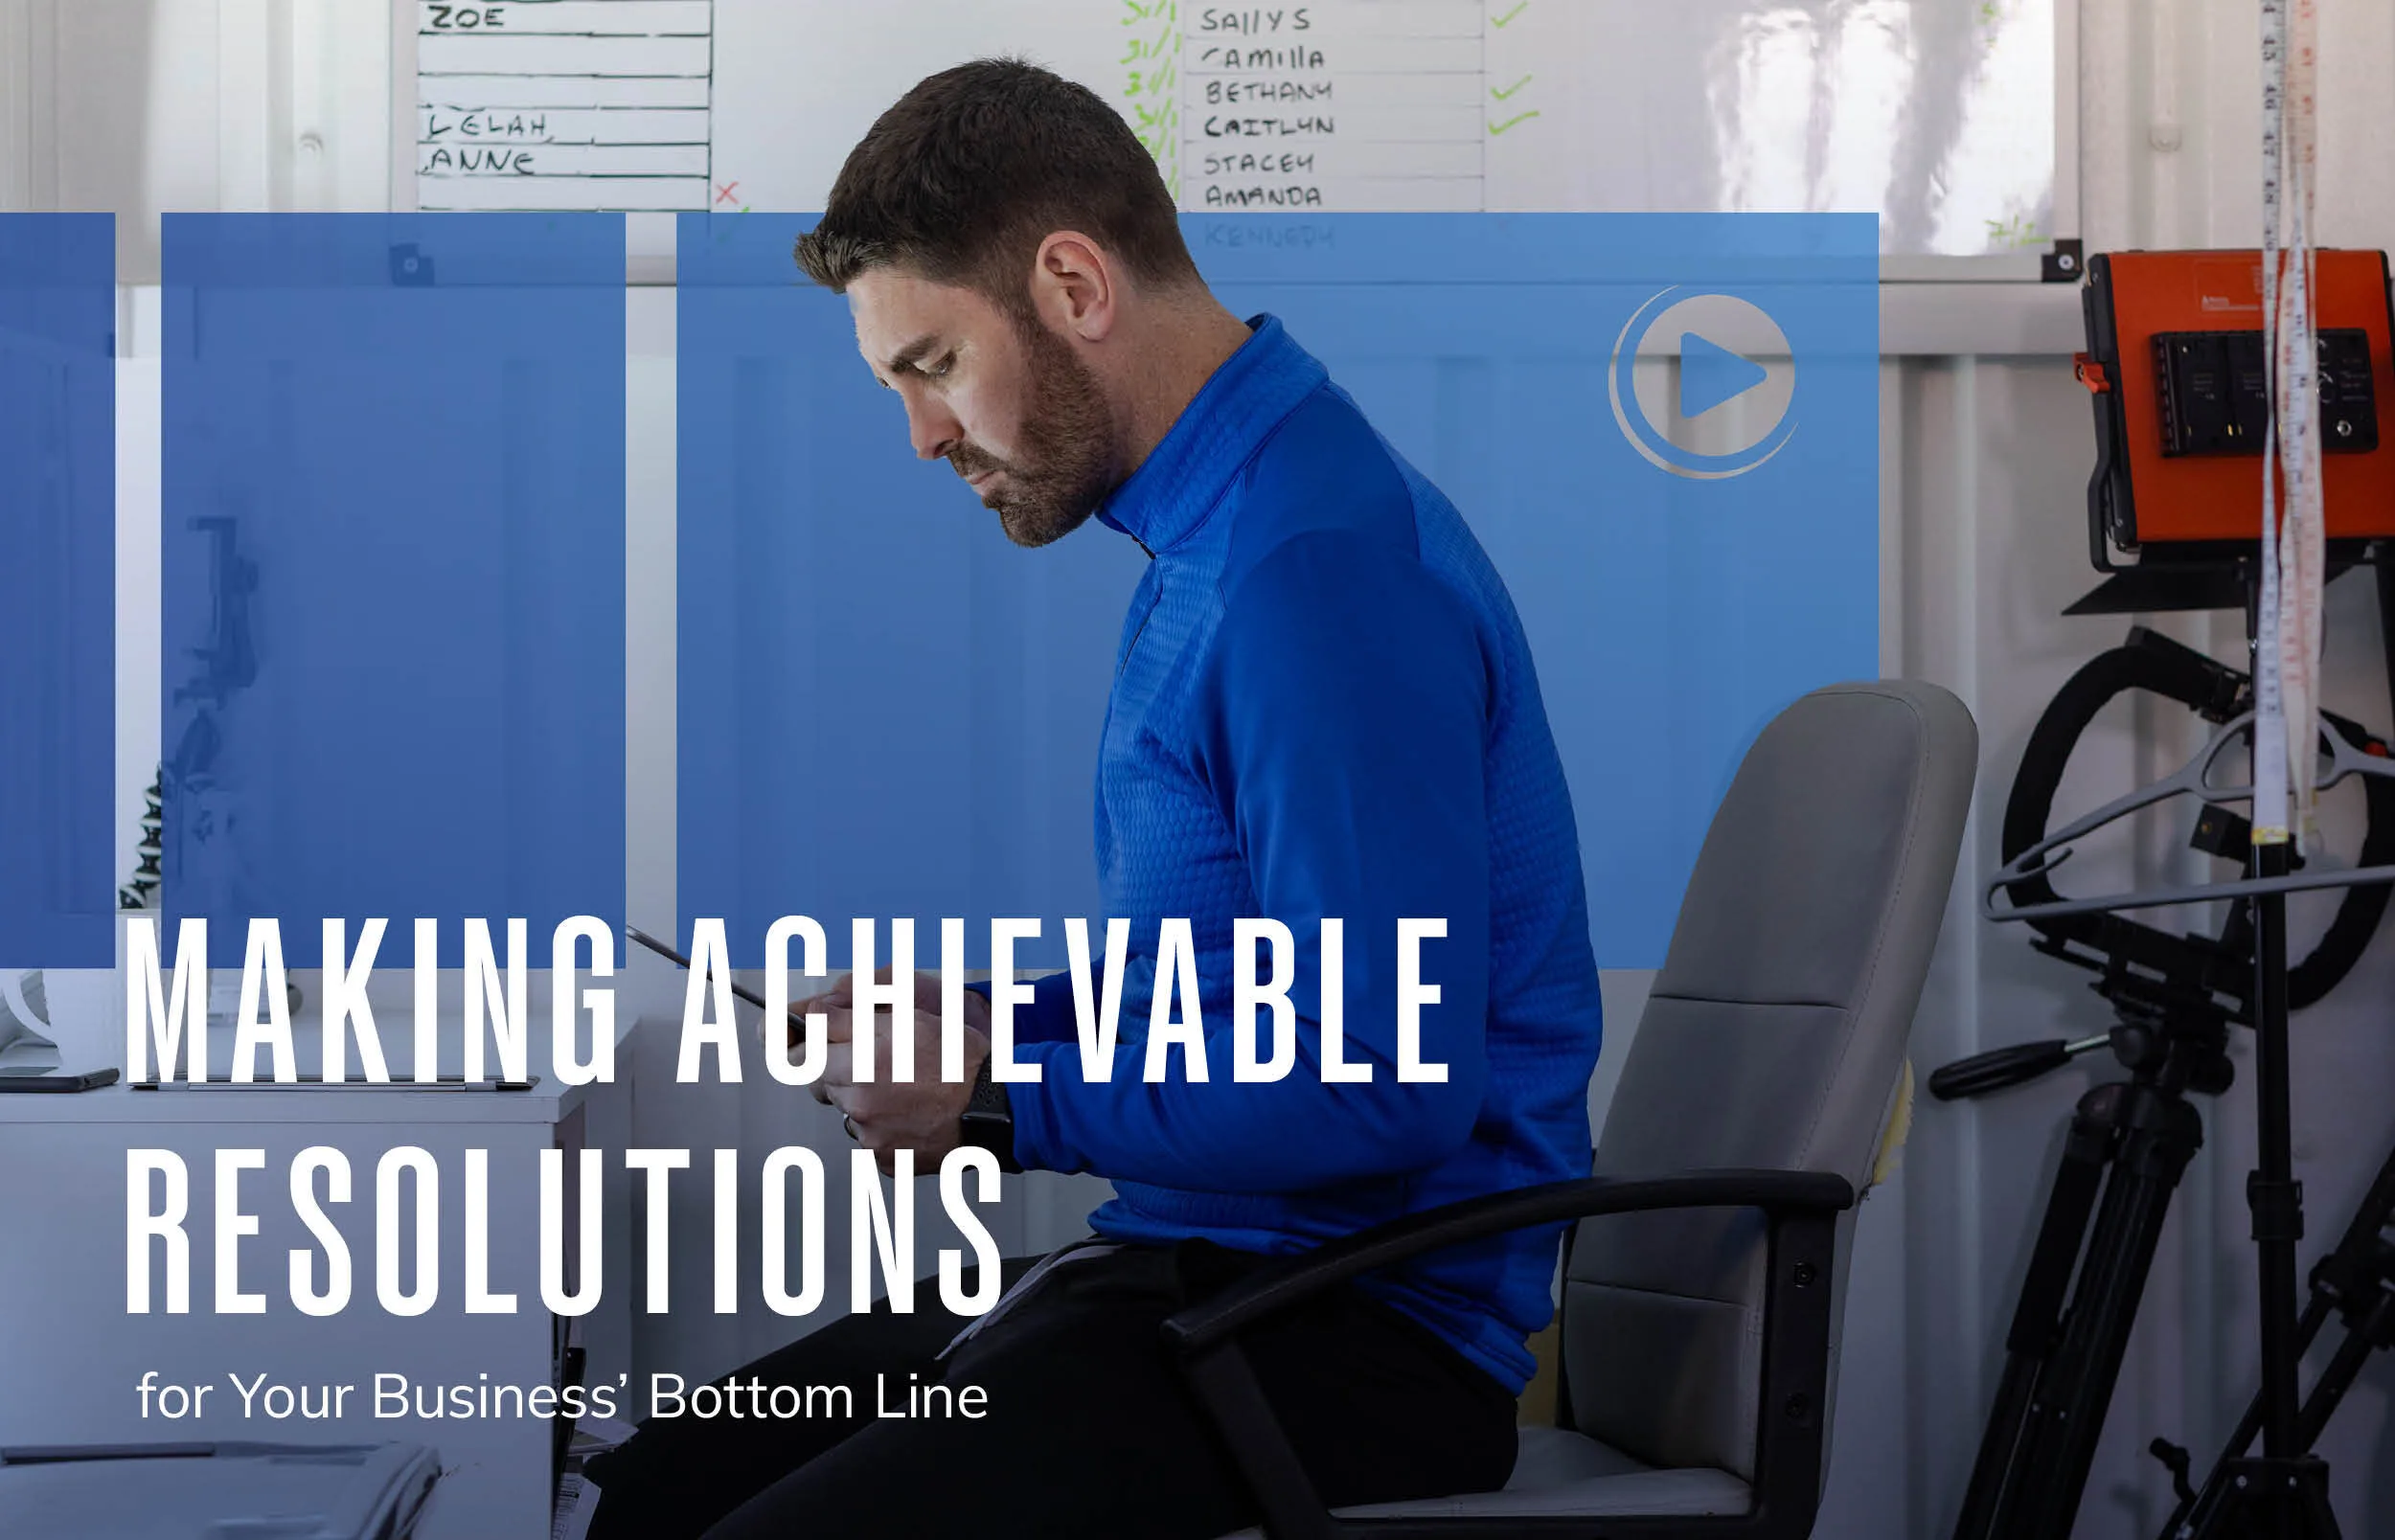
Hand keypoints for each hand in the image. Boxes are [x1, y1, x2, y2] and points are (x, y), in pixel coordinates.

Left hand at [789, 969, 993, 1173]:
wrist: (997, 1108)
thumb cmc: (959, 1062)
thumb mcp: (906, 1021)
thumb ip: (847, 1019)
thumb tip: (809, 1017)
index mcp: (858, 1066)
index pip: (796, 1059)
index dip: (804, 1048)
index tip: (811, 1044)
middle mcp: (858, 1105)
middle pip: (822, 1086)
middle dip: (840, 1070)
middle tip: (879, 1062)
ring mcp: (870, 1138)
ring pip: (848, 1112)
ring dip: (864, 1098)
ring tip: (905, 1089)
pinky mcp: (886, 1161)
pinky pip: (869, 1139)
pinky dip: (884, 1126)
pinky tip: (912, 1113)